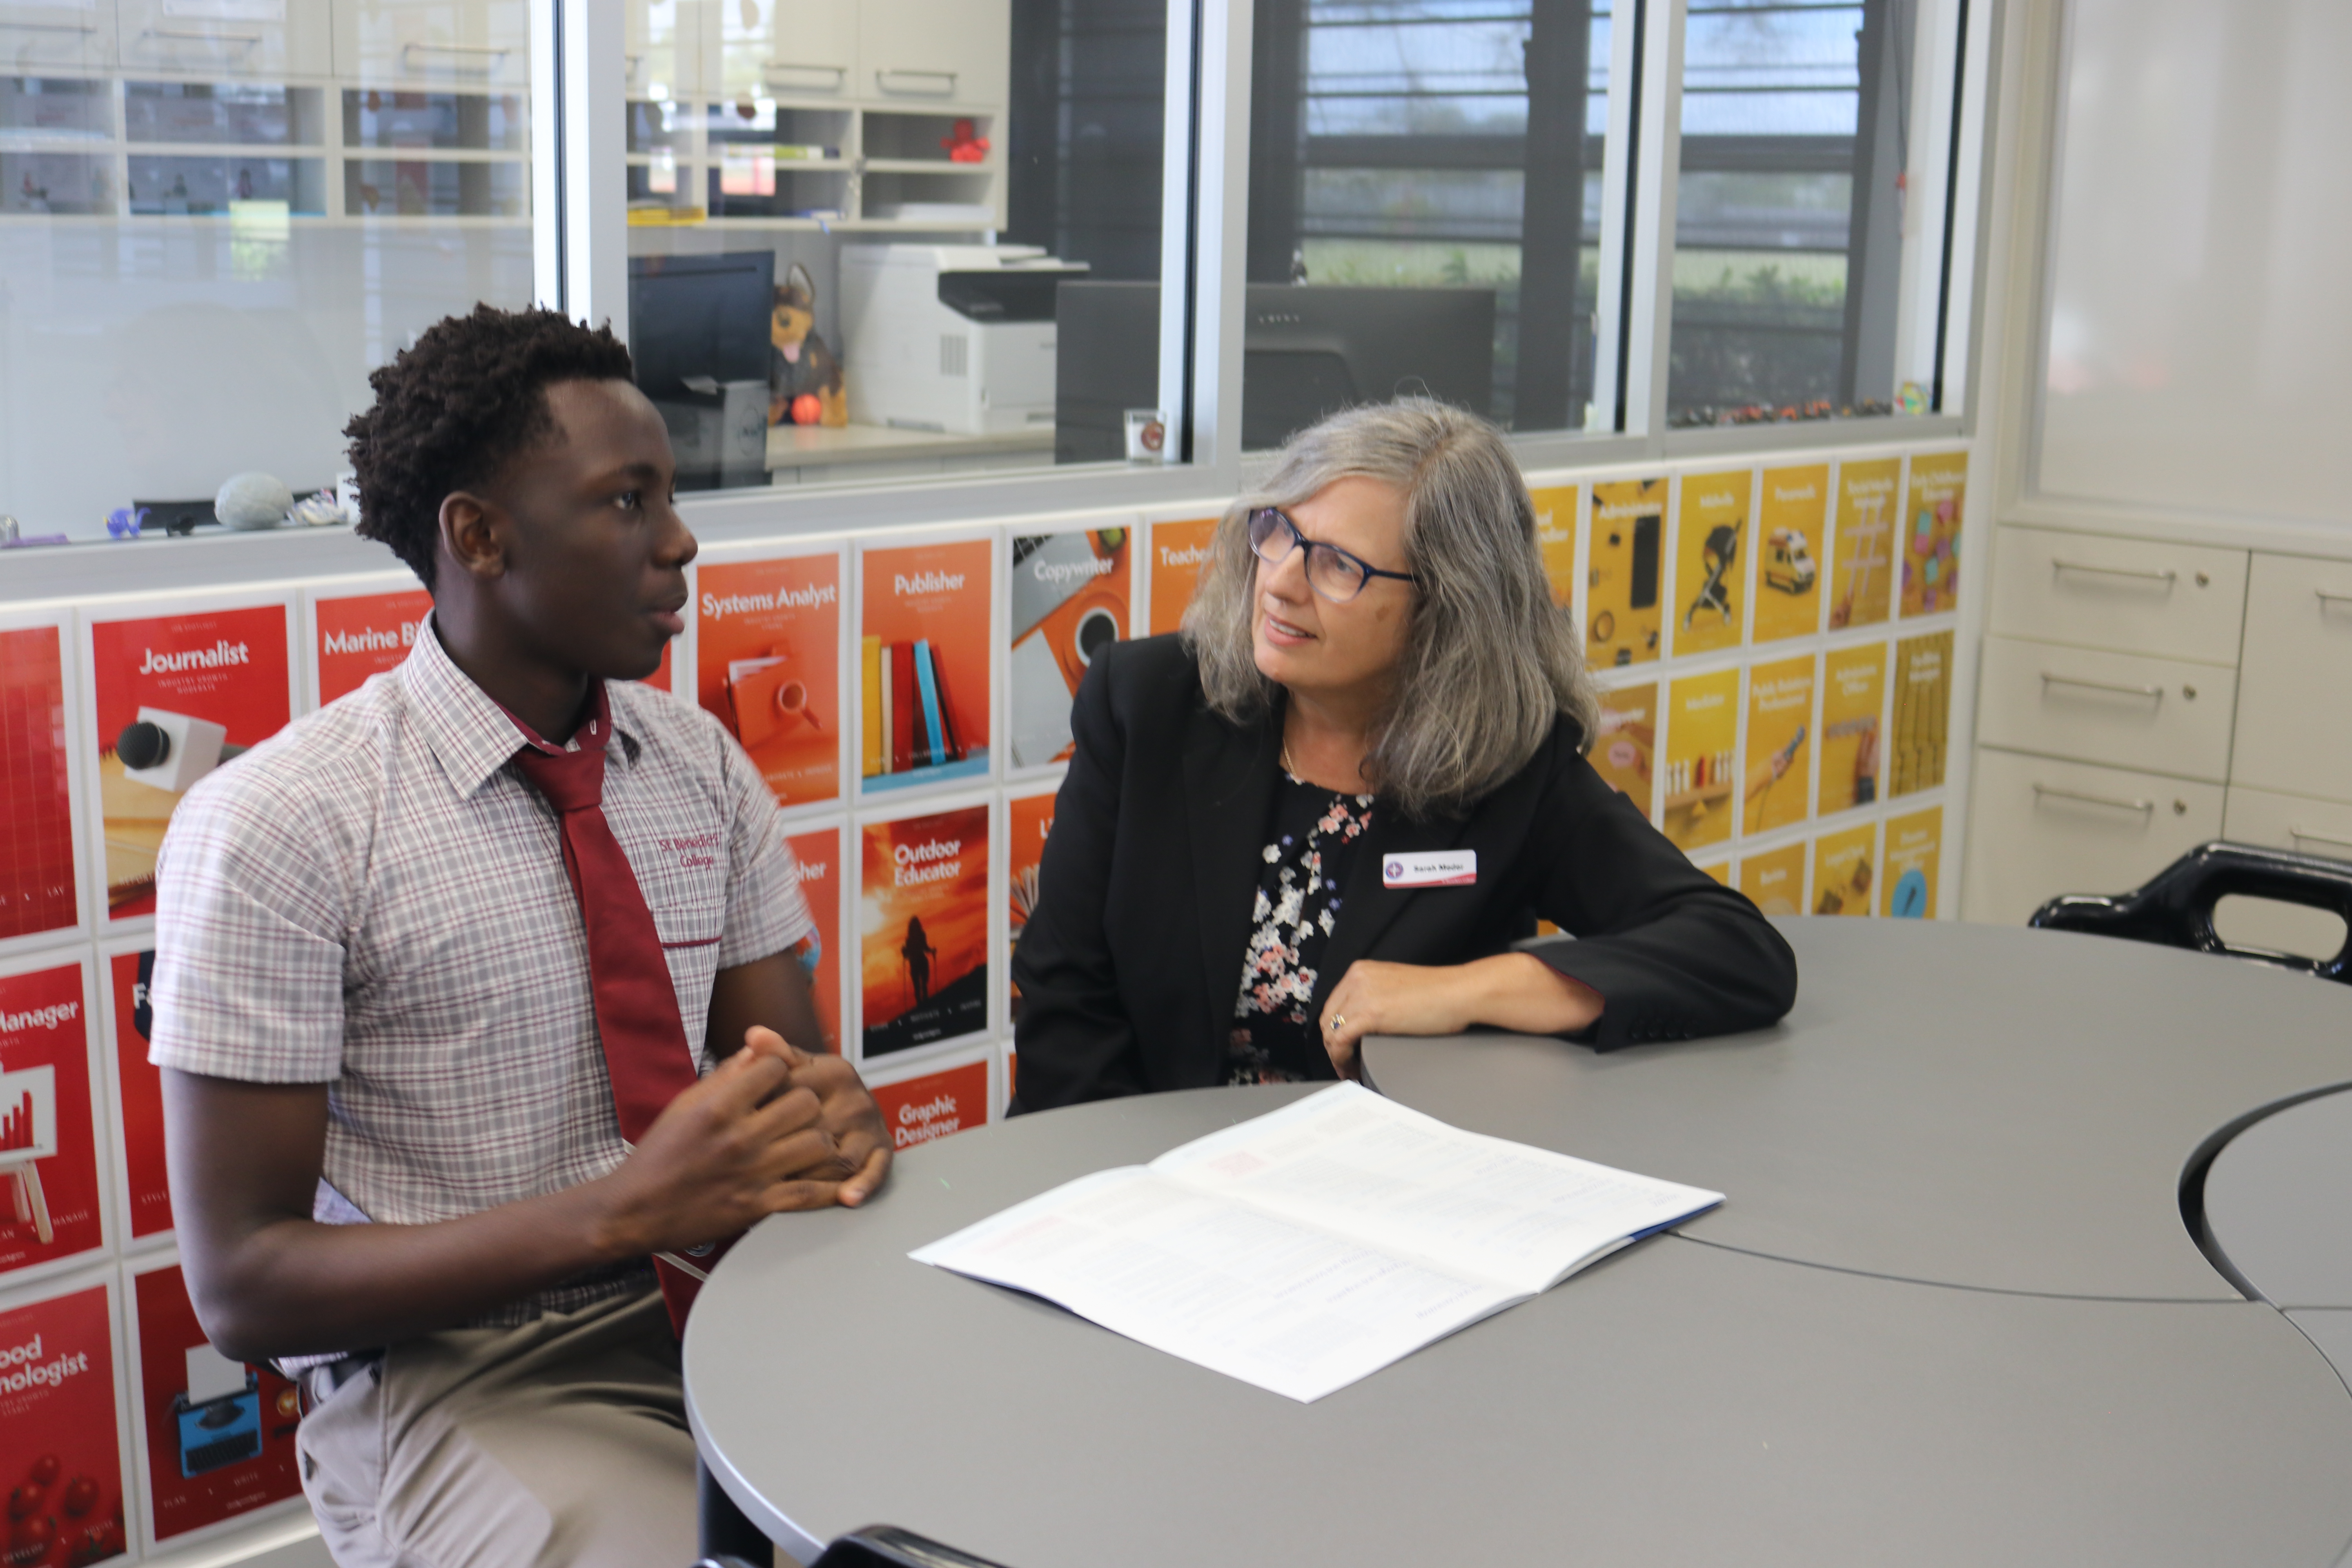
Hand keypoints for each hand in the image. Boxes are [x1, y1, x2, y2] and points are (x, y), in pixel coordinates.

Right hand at [592, 1047, 840, 1259]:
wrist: (633, 1211)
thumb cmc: (659, 1155)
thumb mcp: (685, 1105)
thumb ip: (725, 1076)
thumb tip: (758, 1049)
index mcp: (718, 1107)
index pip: (777, 1067)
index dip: (781, 1070)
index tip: (776, 1081)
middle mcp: (738, 1138)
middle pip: (807, 1103)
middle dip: (806, 1103)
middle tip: (797, 1112)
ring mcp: (751, 1174)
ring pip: (818, 1144)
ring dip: (818, 1141)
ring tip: (806, 1142)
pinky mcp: (758, 1207)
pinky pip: (811, 1194)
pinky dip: (829, 1188)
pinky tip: (836, 1182)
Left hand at [743, 1026, 892, 1206]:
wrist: (844, 1104)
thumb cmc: (806, 1087)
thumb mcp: (791, 1068)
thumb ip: (773, 1056)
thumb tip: (754, 1034)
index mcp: (836, 1070)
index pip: (795, 1093)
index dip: (764, 1113)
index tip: (740, 1127)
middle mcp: (858, 1097)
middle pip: (816, 1130)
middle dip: (783, 1150)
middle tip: (752, 1168)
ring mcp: (872, 1126)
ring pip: (839, 1158)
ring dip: (812, 1175)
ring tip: (783, 1185)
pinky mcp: (883, 1151)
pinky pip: (874, 1172)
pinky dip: (862, 1185)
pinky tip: (848, 1198)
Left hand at [1319, 954, 1603, 1076]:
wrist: (1462, 992)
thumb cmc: (1441, 993)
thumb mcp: (1399, 988)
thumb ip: (1378, 997)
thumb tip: (1367, 1022)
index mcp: (1362, 971)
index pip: (1335, 1004)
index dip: (1334, 1029)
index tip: (1343, 1047)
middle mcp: (1357, 979)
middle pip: (1329, 1018)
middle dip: (1333, 1044)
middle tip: (1345, 1064)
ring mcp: (1361, 995)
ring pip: (1331, 1031)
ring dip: (1337, 1055)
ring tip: (1351, 1070)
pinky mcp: (1370, 1013)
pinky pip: (1340, 1041)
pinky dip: (1341, 1058)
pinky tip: (1352, 1068)